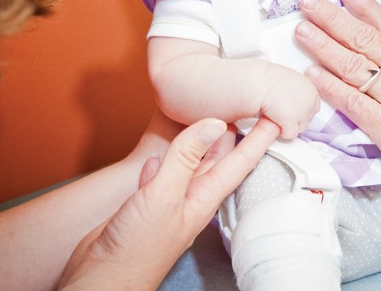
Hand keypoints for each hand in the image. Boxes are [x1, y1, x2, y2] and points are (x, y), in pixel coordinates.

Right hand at [58, 116, 277, 289]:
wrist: (103, 278)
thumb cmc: (136, 249)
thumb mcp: (164, 195)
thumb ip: (185, 158)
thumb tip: (213, 124)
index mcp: (204, 197)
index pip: (240, 161)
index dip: (259, 138)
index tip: (278, 116)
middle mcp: (191, 197)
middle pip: (219, 158)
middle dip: (235, 133)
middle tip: (250, 107)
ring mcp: (169, 200)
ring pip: (191, 162)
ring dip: (201, 141)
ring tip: (213, 118)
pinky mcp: (147, 202)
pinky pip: (163, 173)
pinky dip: (168, 158)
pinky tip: (164, 150)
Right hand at [257, 65, 320, 139]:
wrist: (260, 82)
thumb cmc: (270, 79)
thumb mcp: (291, 81)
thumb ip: (298, 91)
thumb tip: (295, 101)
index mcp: (311, 90)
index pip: (313, 107)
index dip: (302, 110)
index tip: (291, 109)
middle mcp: (310, 102)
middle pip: (308, 118)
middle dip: (296, 119)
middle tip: (283, 114)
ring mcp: (302, 113)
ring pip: (301, 128)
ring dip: (290, 126)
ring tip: (278, 118)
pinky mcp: (291, 122)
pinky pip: (290, 135)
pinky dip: (282, 132)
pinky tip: (274, 123)